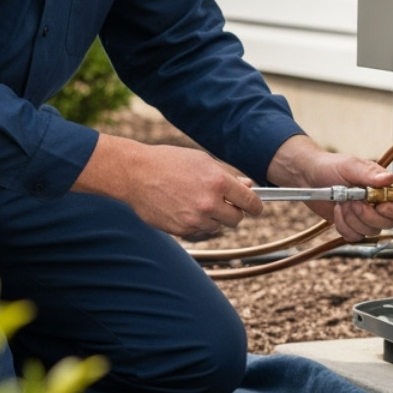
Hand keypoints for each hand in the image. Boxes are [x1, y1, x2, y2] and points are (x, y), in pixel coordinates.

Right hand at [72, 133, 262, 238]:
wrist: (136, 174)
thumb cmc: (170, 162)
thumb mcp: (202, 161)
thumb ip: (227, 176)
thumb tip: (248, 186)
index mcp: (218, 181)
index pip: (250, 201)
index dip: (256, 206)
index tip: (256, 208)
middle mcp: (209, 202)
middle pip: (236, 219)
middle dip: (234, 212)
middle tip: (224, 204)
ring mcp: (195, 218)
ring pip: (217, 226)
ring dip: (213, 218)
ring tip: (195, 201)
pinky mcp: (182, 229)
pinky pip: (199, 231)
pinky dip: (196, 223)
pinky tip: (183, 208)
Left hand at [266, 135, 392, 242]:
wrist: (308, 177)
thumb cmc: (330, 167)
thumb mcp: (350, 166)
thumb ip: (370, 174)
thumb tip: (389, 178)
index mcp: (382, 187)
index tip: (380, 205)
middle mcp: (377, 202)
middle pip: (388, 222)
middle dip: (368, 215)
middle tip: (353, 201)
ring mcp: (365, 216)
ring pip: (370, 231)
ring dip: (353, 219)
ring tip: (342, 203)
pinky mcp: (352, 225)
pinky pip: (355, 236)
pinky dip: (344, 226)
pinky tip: (338, 212)